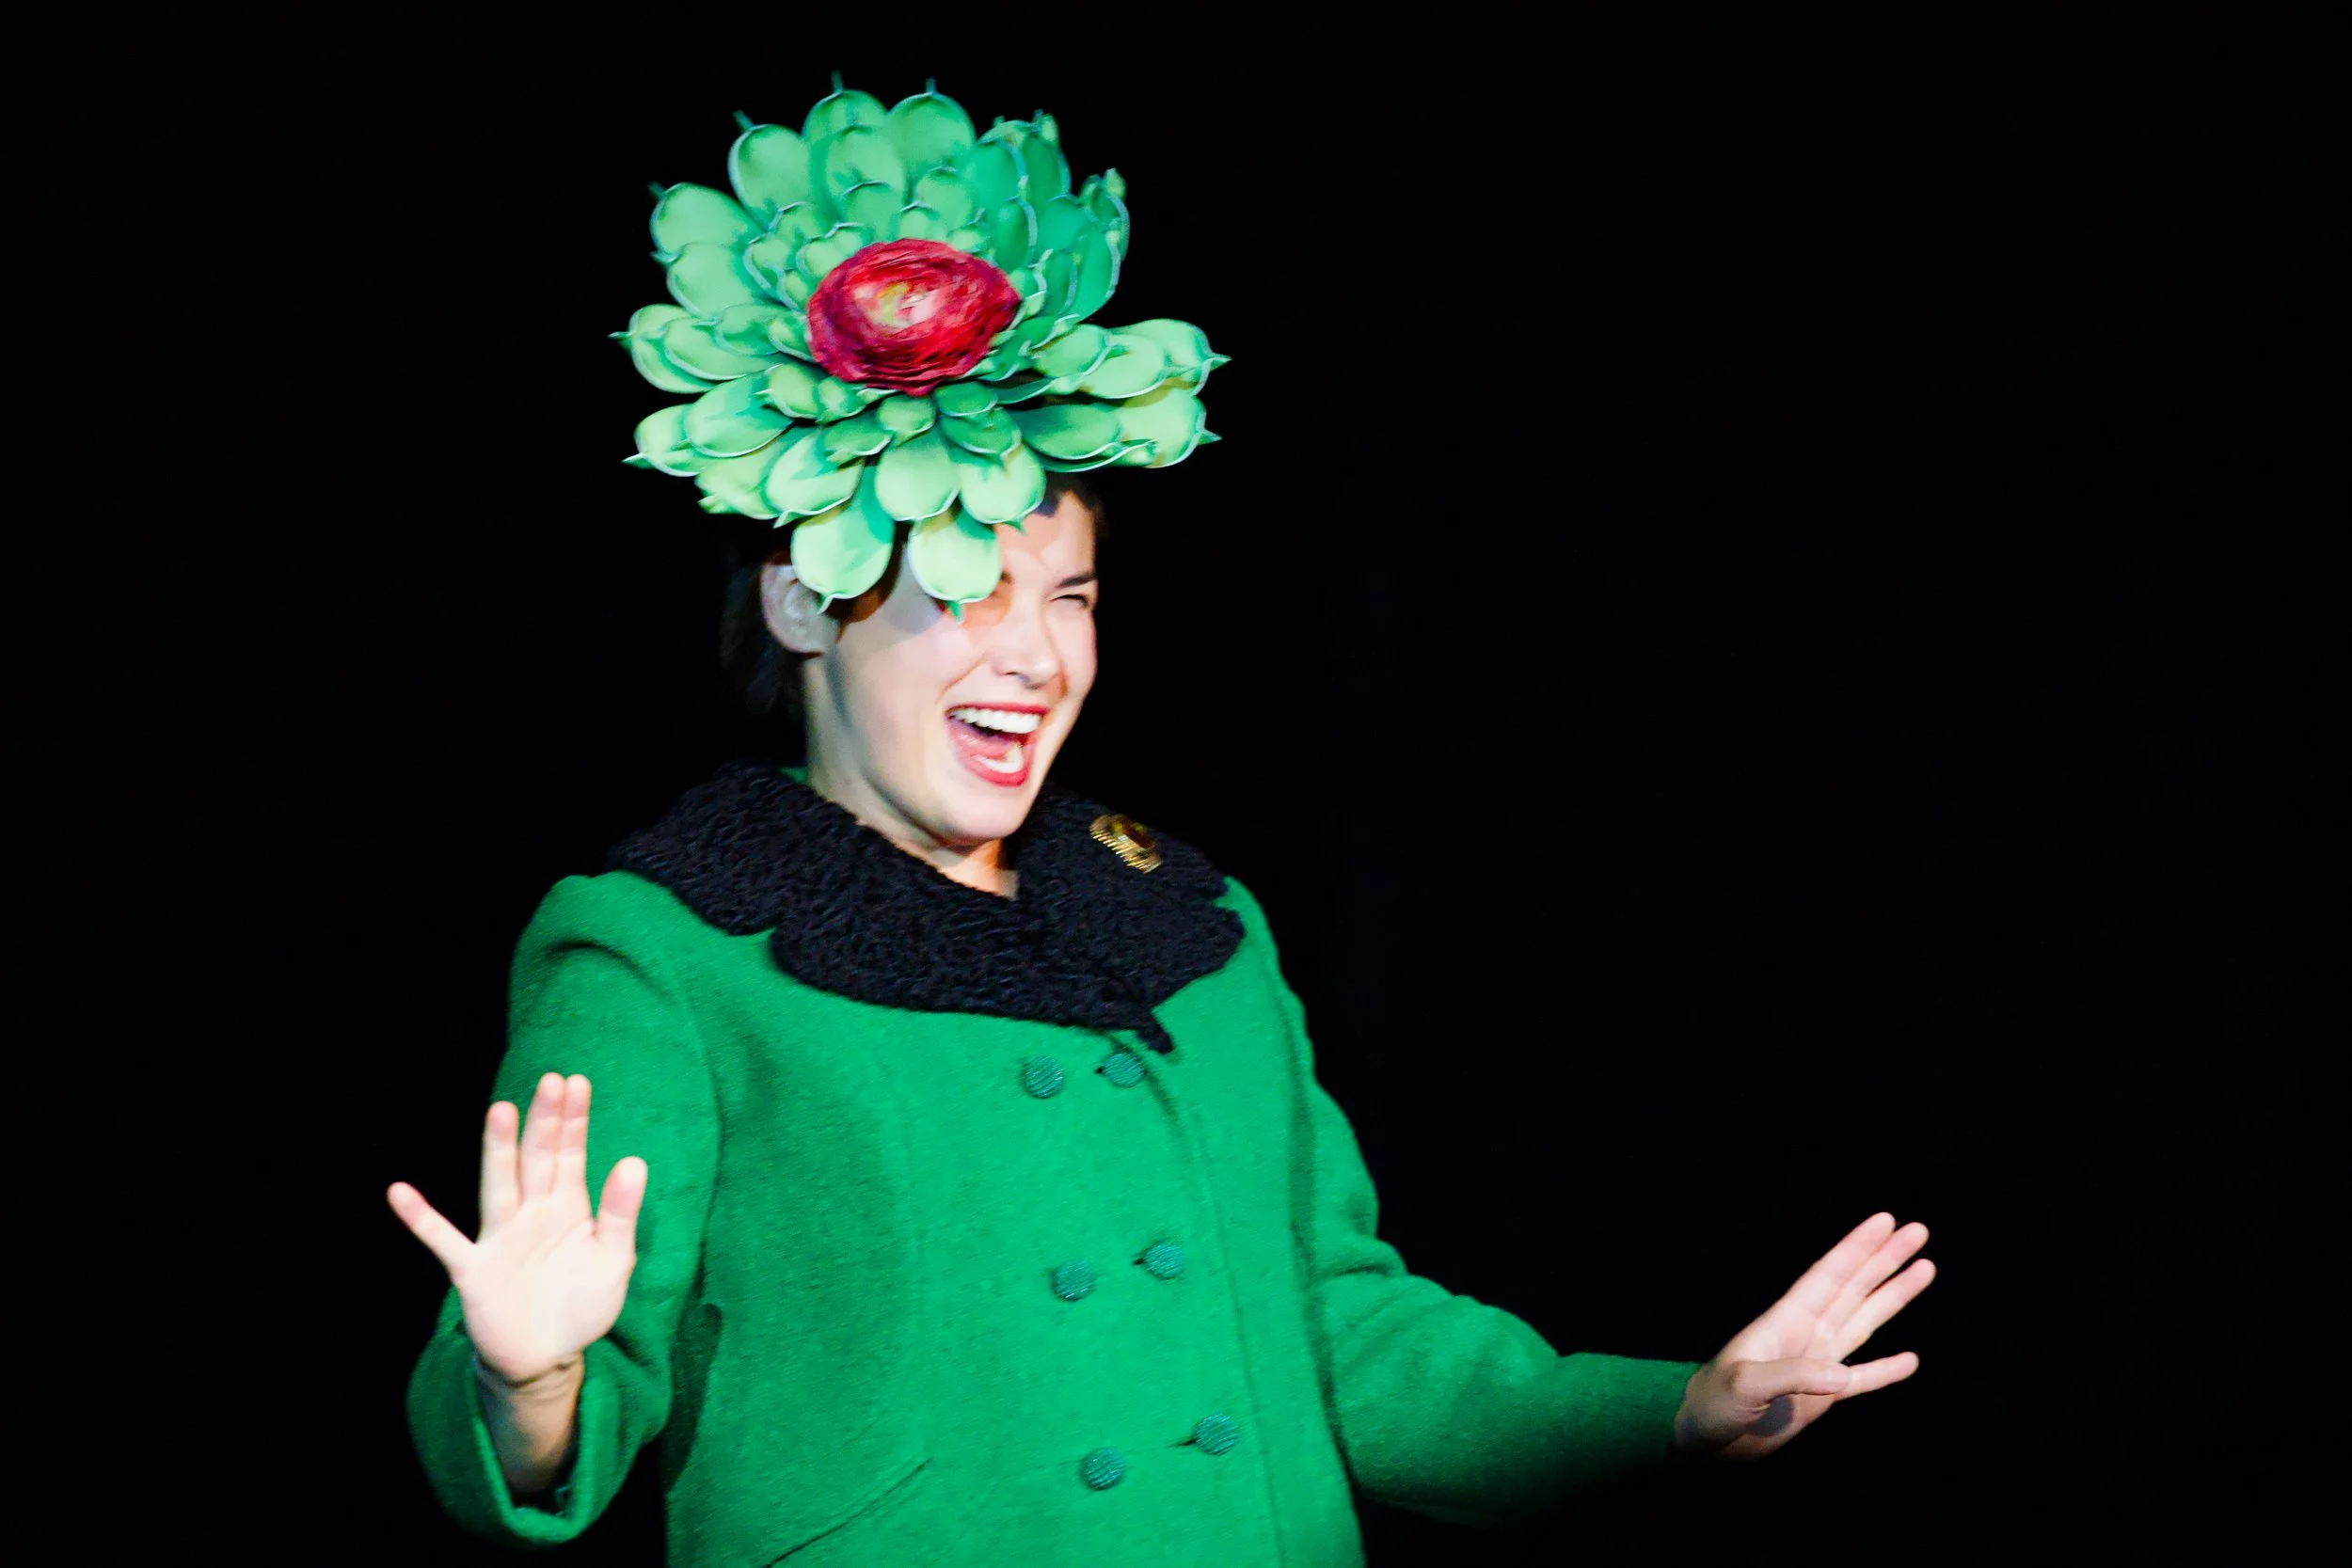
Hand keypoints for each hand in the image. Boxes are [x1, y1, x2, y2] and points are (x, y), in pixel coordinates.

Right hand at [386, 1072, 646, 1385]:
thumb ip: (620, 1214)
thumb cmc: (581, 1305)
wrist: (546, 1359)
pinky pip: (443, 1240)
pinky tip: (399, 1192)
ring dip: (498, 1151)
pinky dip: (421, 1219)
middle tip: (552, 1081)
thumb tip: (634, 1161)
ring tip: (500, 1111)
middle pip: (538, 1160)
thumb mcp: (613, 1260)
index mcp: (567, 1207)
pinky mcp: (474, 1269)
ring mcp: (500, 1238)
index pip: (570, 1154)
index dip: (573, 1120)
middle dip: (544, 1122)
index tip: (577, 1083)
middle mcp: (532, 1213)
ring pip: (499, 1186)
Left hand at [1672, 1211, 1934, 1459]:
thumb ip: (1791, 1376)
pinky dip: (1885, 1370)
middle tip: (1917, 1231)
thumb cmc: (1714, 1401)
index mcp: (1787, 1320)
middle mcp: (1807, 1333)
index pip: (1829, 1275)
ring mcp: (1817, 1364)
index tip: (1885, 1221)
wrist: (1703, 1437)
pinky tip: (1911, 1360)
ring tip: (1924, 1269)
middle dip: (1884, 1260)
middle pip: (1853, 1288)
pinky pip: (1862, 1379)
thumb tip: (1841, 1377)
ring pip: (1864, 1321)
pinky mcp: (1822, 1398)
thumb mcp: (1745, 1384)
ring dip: (1893, 1296)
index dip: (1857, 1247)